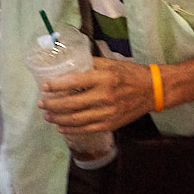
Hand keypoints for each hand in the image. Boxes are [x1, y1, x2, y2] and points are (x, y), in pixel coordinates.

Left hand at [38, 58, 154, 132]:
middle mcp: (104, 96)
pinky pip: (86, 128)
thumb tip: (69, 65)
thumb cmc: (129, 74)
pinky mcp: (110, 124)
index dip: (57, 85)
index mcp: (103, 78)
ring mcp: (107, 112)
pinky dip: (71, 129)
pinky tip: (61, 127)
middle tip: (41, 103)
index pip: (74, 82)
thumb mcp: (110, 63)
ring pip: (76, 119)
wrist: (151, 90)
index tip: (44, 86)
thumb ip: (90, 64)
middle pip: (72, 103)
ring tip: (47, 115)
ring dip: (58, 118)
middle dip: (53, 104)